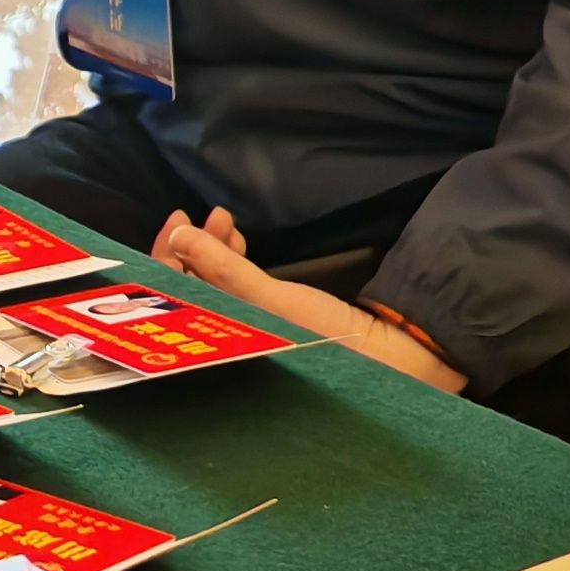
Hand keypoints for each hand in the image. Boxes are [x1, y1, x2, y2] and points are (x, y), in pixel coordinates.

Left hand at [147, 210, 467, 392]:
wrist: (402, 357)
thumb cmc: (335, 340)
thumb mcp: (274, 302)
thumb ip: (224, 270)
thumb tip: (179, 235)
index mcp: (221, 353)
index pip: (174, 302)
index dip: (167, 259)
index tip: (176, 221)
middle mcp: (231, 345)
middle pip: (192, 291)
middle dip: (191, 250)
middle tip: (194, 214)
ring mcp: (253, 333)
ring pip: (216, 287)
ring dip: (213, 250)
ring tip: (222, 218)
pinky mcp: (276, 324)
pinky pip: (240, 289)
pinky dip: (234, 262)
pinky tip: (237, 238)